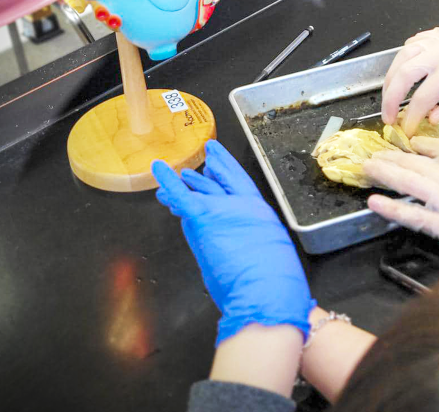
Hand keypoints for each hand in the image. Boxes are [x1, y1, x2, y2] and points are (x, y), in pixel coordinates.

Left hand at [152, 140, 314, 344]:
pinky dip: (168, 180)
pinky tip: (159, 168)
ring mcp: (225, 210)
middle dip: (216, 168)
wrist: (267, 289)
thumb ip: (250, 249)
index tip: (223, 165)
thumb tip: (233, 253)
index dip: (232, 174)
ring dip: (190, 182)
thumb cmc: (273, 284)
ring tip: (182, 172)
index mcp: (261, 216)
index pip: (243, 189)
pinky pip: (183, 195)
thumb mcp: (268, 258)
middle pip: (226, 182)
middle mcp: (244, 207)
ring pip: (202, 192)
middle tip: (209, 155)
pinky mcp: (205, 217)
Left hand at [363, 129, 438, 252]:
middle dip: (385, 159)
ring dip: (381, 176)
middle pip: (407, 163)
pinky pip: (412, 215)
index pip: (426, 146)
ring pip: (404, 184)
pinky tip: (375, 203)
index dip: (409, 147)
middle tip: (369, 158)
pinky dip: (391, 208)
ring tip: (366, 172)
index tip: (400, 147)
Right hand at [382, 14, 438, 136]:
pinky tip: (401, 74)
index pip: (423, 97)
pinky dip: (401, 61)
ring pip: (401, 57)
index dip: (411, 117)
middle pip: (402, 74)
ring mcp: (436, 38)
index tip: (408, 130)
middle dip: (390, 99)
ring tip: (389, 98)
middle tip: (388, 117)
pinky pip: (410, 45)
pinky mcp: (436, 33)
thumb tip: (433, 119)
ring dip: (390, 79)